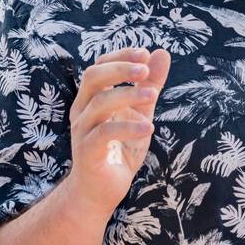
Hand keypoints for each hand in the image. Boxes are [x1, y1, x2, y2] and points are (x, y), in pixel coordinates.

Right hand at [67, 46, 170, 216]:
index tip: (145, 53)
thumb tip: (162, 52)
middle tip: (145, 69)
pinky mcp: (87, 153)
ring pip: (99, 103)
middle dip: (120, 69)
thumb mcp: (141, 113)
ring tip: (153, 96)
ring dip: (128, 95)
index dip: (120, 56)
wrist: (101, 191)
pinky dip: (127, 127)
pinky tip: (149, 127)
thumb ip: (149, 85)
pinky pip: (104, 133)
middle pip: (93, 77)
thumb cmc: (120, 149)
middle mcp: (82, 111)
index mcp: (92, 98)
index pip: (99, 66)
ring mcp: (82, 131)